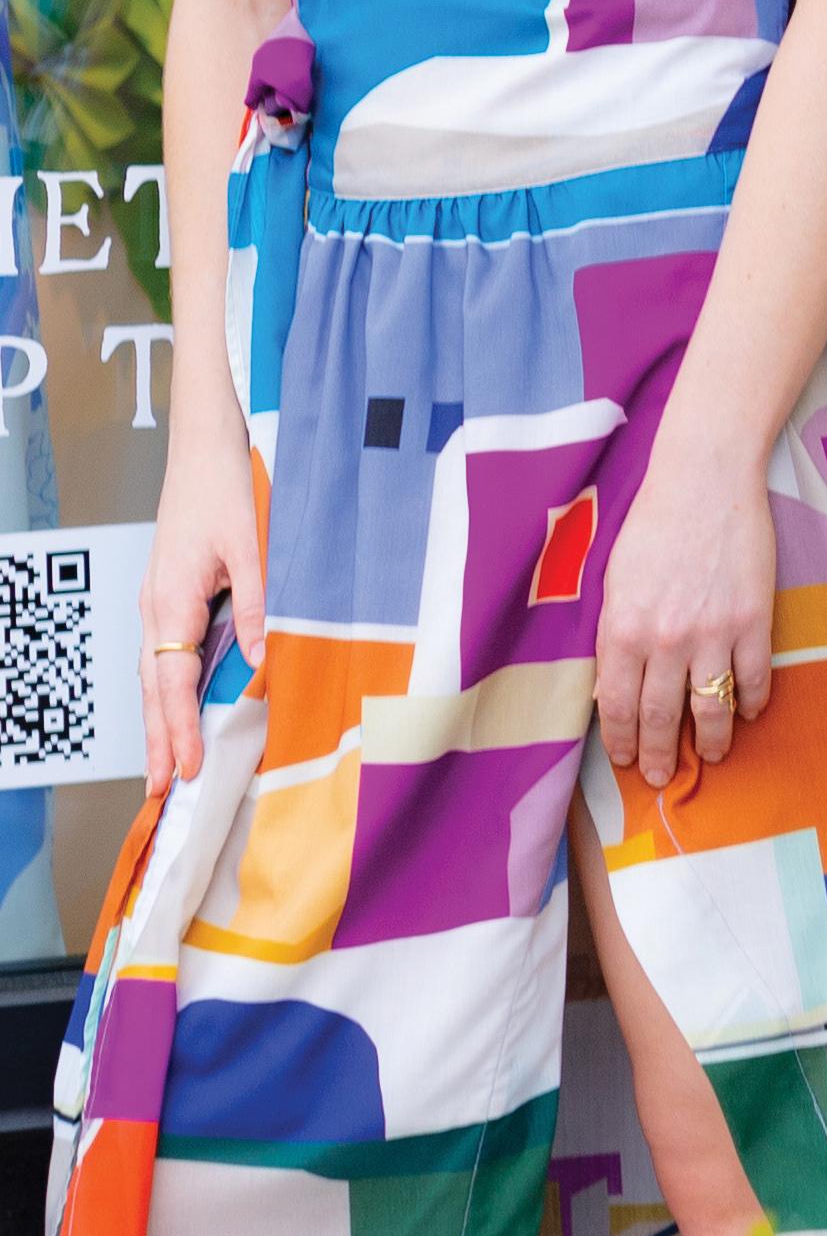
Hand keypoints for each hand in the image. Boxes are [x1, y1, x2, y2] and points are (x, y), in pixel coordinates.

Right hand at [138, 414, 262, 790]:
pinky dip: (174, 686)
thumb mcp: (253, 549)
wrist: (207, 444)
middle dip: (157, 739)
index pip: (170, 682)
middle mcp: (157, 606)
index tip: (184, 770)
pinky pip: (171, 651)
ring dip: (164, 718)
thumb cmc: (226, 487)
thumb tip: (264, 662)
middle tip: (161, 791)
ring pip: (157, 673)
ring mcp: (162, 601)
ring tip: (168, 764)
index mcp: (170, 601)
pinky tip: (186, 706)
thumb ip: (260, 606)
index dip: (178, 729)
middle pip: (152, 688)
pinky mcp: (175, 592)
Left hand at [592, 446, 775, 788]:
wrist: (705, 482)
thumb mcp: (614, 581)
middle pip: (661, 717)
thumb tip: (613, 685)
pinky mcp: (754, 620)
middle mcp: (665, 640)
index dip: (621, 741)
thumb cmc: (652, 525)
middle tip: (663, 776)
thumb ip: (614, 635)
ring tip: (714, 756)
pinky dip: (753, 701)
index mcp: (623, 630)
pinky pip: (754, 677)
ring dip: (711, 740)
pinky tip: (749, 711)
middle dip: (660, 755)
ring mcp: (713, 633)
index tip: (625, 759)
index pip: (616, 706)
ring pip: (711, 708)